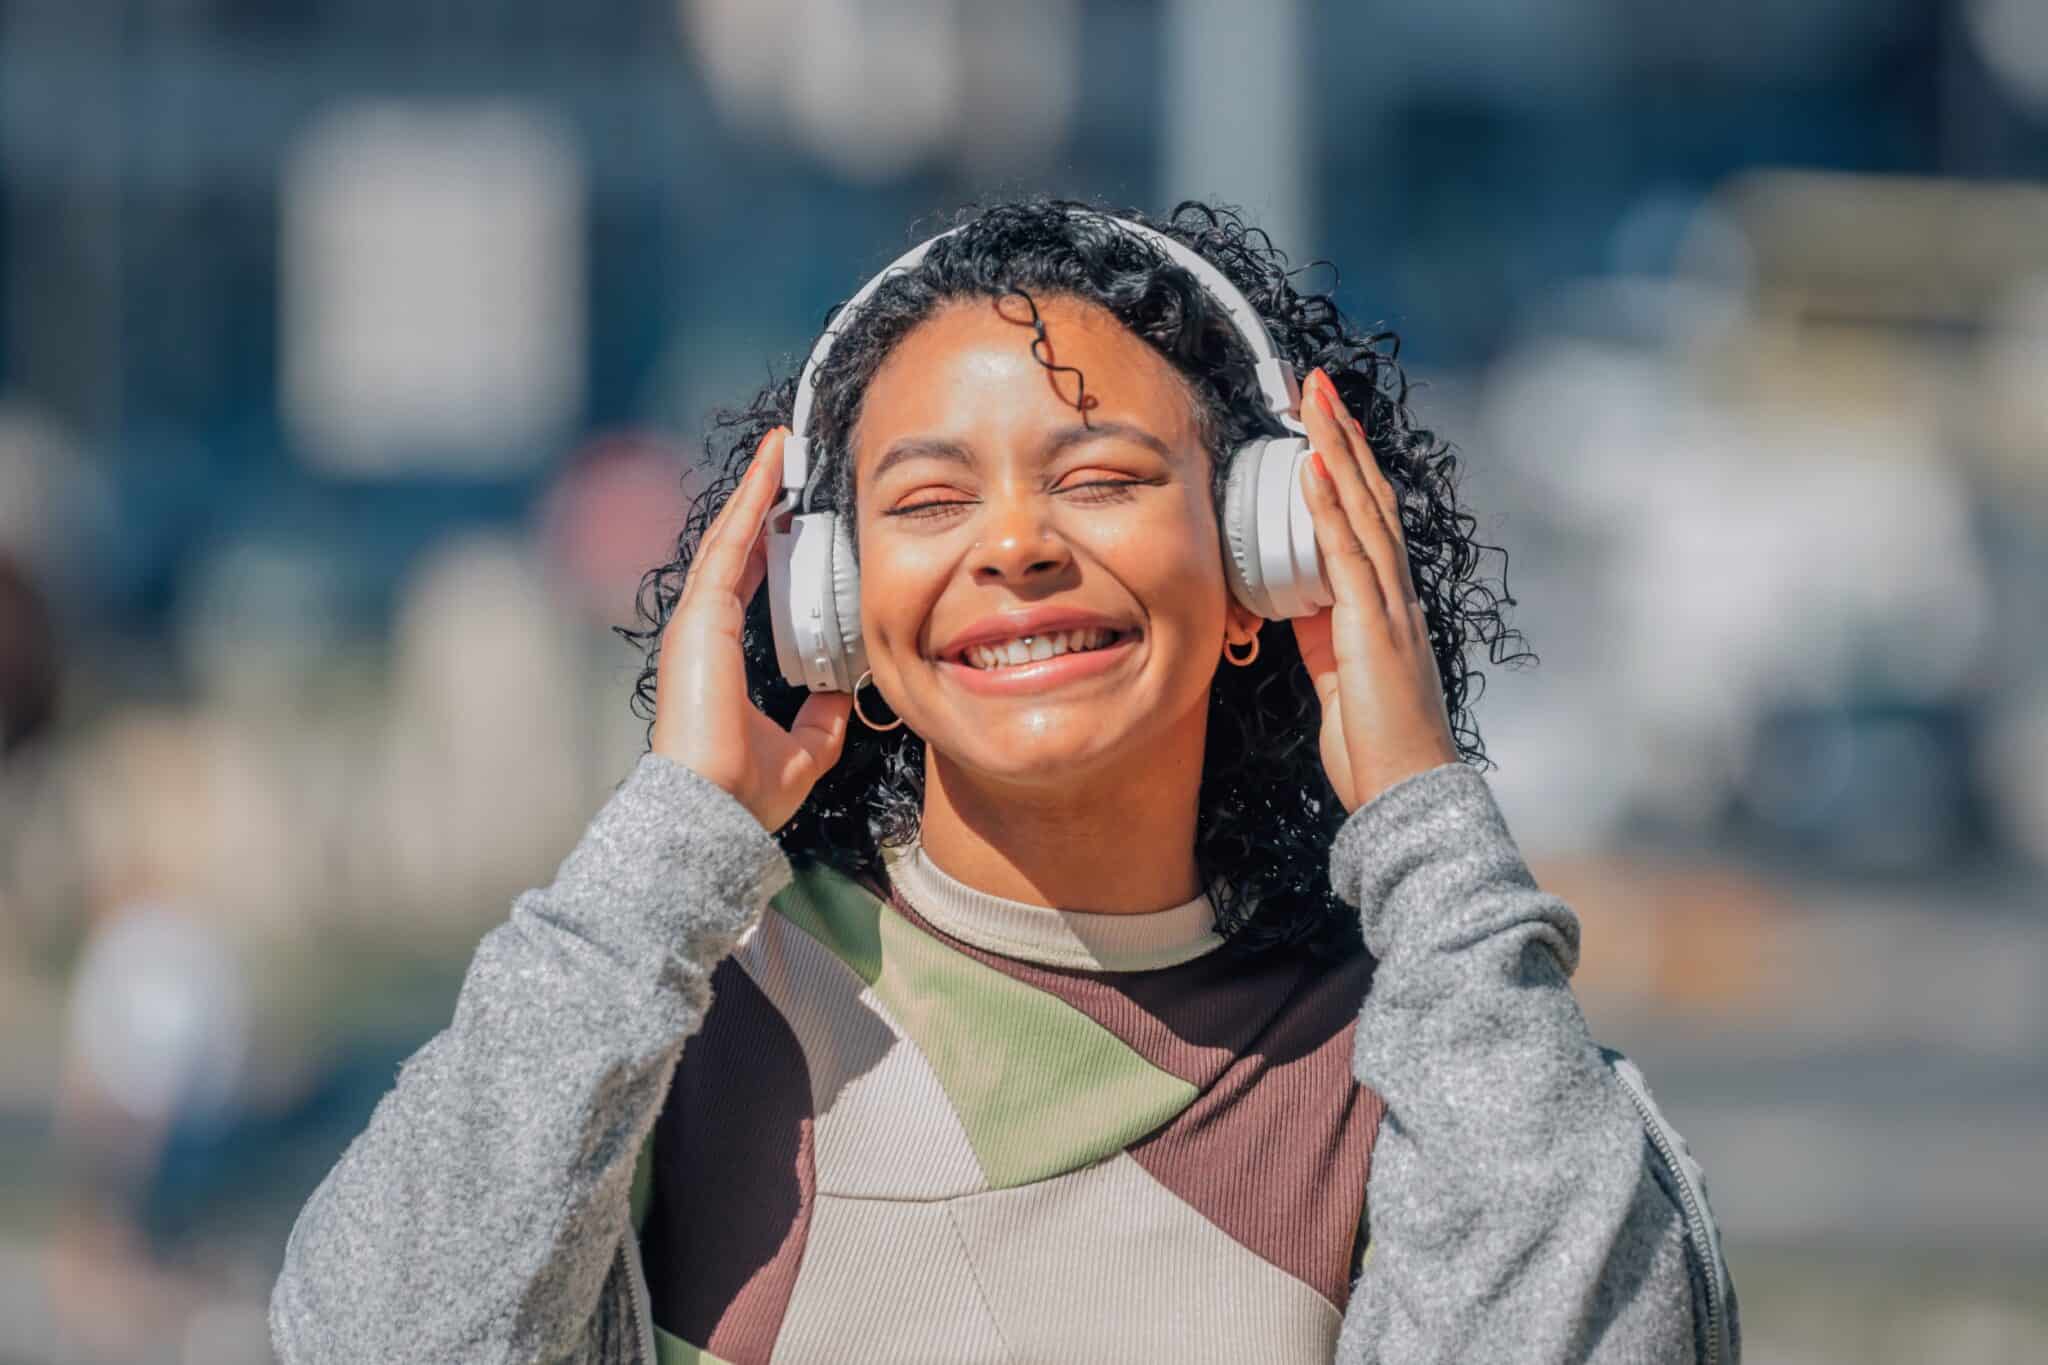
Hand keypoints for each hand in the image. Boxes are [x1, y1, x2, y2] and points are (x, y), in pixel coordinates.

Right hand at [651, 426, 852, 830]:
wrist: (716, 811)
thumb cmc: (745, 790)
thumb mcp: (805, 747)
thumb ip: (823, 716)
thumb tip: (846, 691)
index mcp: (724, 654)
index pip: (749, 578)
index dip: (771, 538)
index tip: (795, 506)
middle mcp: (706, 630)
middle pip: (738, 547)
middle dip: (764, 499)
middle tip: (790, 456)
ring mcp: (698, 620)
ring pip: (732, 537)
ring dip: (758, 489)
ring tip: (784, 446)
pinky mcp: (700, 617)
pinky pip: (729, 546)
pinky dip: (750, 505)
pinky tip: (772, 470)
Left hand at [1292, 368, 1460, 813]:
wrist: (1406, 792)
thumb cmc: (1376, 745)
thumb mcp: (1337, 678)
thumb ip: (1320, 636)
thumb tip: (1292, 602)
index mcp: (1385, 603)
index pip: (1366, 516)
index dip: (1346, 465)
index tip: (1324, 421)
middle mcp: (1394, 593)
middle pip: (1369, 495)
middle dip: (1341, 436)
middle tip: (1316, 383)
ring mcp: (1389, 606)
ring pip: (1362, 509)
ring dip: (1336, 451)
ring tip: (1313, 401)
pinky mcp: (1373, 627)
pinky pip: (1348, 555)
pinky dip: (1331, 508)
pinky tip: (1314, 469)